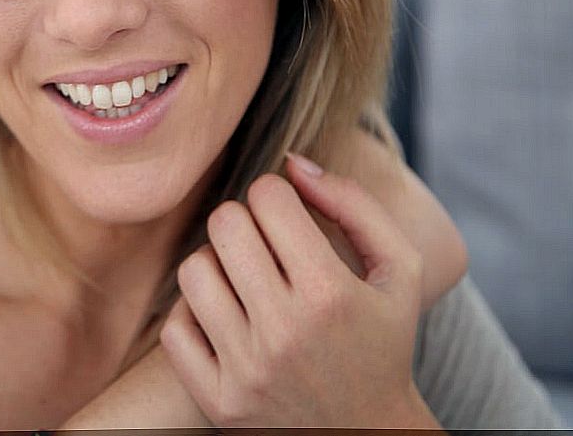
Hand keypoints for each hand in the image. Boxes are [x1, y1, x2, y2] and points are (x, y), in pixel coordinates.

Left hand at [159, 153, 438, 427]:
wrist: (368, 433)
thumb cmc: (382, 339)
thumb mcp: (398, 269)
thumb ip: (355, 204)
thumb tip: (293, 163)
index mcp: (330, 294)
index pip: (268, 197)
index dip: (277, 194)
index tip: (288, 216)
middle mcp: (284, 332)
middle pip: (225, 225)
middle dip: (245, 222)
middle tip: (265, 245)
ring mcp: (246, 370)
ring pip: (193, 270)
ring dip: (217, 264)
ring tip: (245, 279)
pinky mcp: (217, 400)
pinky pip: (174, 326)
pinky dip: (195, 314)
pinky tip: (227, 317)